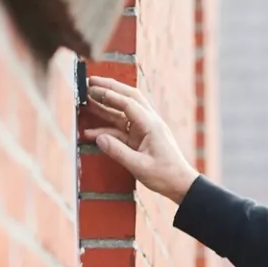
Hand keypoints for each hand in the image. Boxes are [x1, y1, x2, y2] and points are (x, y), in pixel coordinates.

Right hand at [80, 77, 200, 202]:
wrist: (180, 184)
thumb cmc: (165, 175)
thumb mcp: (140, 166)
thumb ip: (118, 152)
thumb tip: (98, 138)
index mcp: (151, 125)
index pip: (129, 103)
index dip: (111, 95)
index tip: (93, 89)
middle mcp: (148, 122)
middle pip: (128, 97)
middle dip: (109, 88)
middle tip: (89, 82)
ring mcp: (144, 129)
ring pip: (123, 111)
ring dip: (106, 105)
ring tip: (87, 100)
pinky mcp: (140, 138)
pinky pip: (121, 129)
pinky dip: (107, 129)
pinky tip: (91, 133)